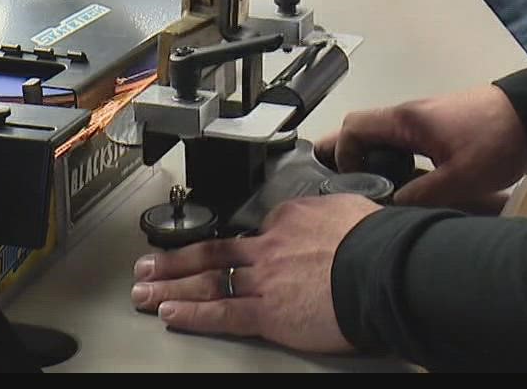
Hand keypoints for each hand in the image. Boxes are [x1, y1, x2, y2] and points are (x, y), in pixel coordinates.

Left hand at [130, 195, 381, 353]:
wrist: (383, 267)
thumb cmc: (378, 242)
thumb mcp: (351, 212)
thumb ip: (331, 216)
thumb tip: (336, 219)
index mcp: (290, 219)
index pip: (255, 232)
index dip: (235, 245)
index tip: (219, 251)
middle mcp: (269, 246)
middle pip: (213, 254)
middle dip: (174, 262)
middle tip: (146, 267)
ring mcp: (264, 279)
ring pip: (208, 282)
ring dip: (171, 286)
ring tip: (144, 292)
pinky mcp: (268, 312)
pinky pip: (223, 313)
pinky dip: (193, 313)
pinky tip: (171, 312)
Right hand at [317, 86, 526, 212]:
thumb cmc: (496, 141)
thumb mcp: (458, 178)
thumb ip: (419, 196)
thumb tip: (388, 209)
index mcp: (405, 120)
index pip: (352, 128)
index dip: (342, 155)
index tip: (354, 183)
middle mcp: (409, 115)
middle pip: (362, 131)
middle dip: (352, 158)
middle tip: (354, 188)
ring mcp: (424, 119)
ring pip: (384, 138)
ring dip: (376, 161)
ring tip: (381, 192)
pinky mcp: (439, 126)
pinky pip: (404, 141)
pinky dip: (396, 160)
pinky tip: (408, 184)